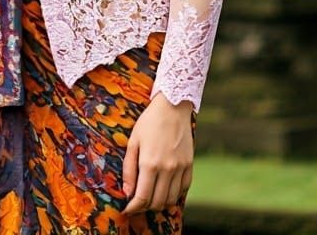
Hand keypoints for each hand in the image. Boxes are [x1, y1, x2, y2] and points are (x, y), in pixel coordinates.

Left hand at [122, 93, 194, 214]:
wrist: (172, 107)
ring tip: (150, 196)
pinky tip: (165, 188)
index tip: (126, 209)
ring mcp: (180, 168)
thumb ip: (129, 169)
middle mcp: (167, 169)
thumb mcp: (133, 142)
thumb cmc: (149, 123)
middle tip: (137, 203)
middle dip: (145, 207)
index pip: (142, 197)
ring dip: (159, 202)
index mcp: (149, 163)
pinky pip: (183, 189)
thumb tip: (127, 192)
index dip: (133, 208)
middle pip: (157, 202)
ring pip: (171, 199)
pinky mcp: (190, 165)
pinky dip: (174, 194)